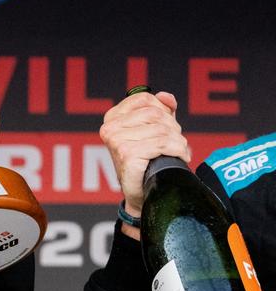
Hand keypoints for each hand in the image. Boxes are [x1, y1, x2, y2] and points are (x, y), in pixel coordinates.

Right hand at [98, 90, 188, 221]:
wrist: (142, 193)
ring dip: (178, 141)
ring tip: (179, 151)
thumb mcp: (152, 132)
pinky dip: (177, 150)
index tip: (168, 127)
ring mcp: (116, 141)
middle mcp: (110, 128)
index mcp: (112, 118)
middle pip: (155, 114)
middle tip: (176, 143)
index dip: (164, 110)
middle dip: (173, 128)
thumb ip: (159, 111)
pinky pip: (162, 144)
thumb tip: (165, 96)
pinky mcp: (127, 154)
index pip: (144, 99)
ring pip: (161, 130)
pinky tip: (179, 157)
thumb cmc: (146, 162)